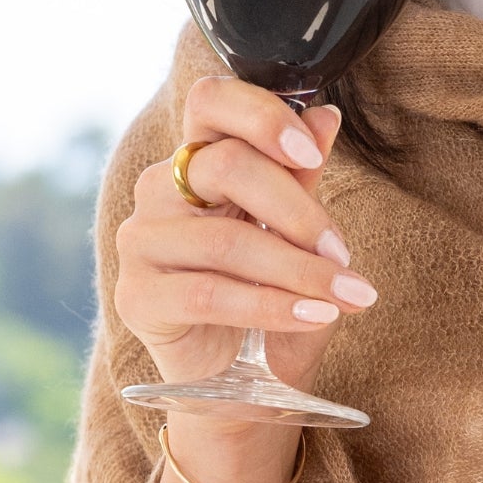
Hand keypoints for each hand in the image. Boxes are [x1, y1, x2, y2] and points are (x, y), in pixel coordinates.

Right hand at [112, 76, 376, 401]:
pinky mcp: (136, 297)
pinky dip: (273, 306)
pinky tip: (314, 316)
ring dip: (299, 271)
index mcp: (196, 159)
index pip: (212, 101)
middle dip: (298, 211)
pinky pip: (211, 294)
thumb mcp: (297, 236)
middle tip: (343, 254)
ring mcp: (141, 242)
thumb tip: (325, 116)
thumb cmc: (270, 297)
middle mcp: (159, 190)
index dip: (261, 116)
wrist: (240, 381)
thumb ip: (301, 176)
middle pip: (226, 166)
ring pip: (226, 240)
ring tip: (347, 296)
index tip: (310, 151)